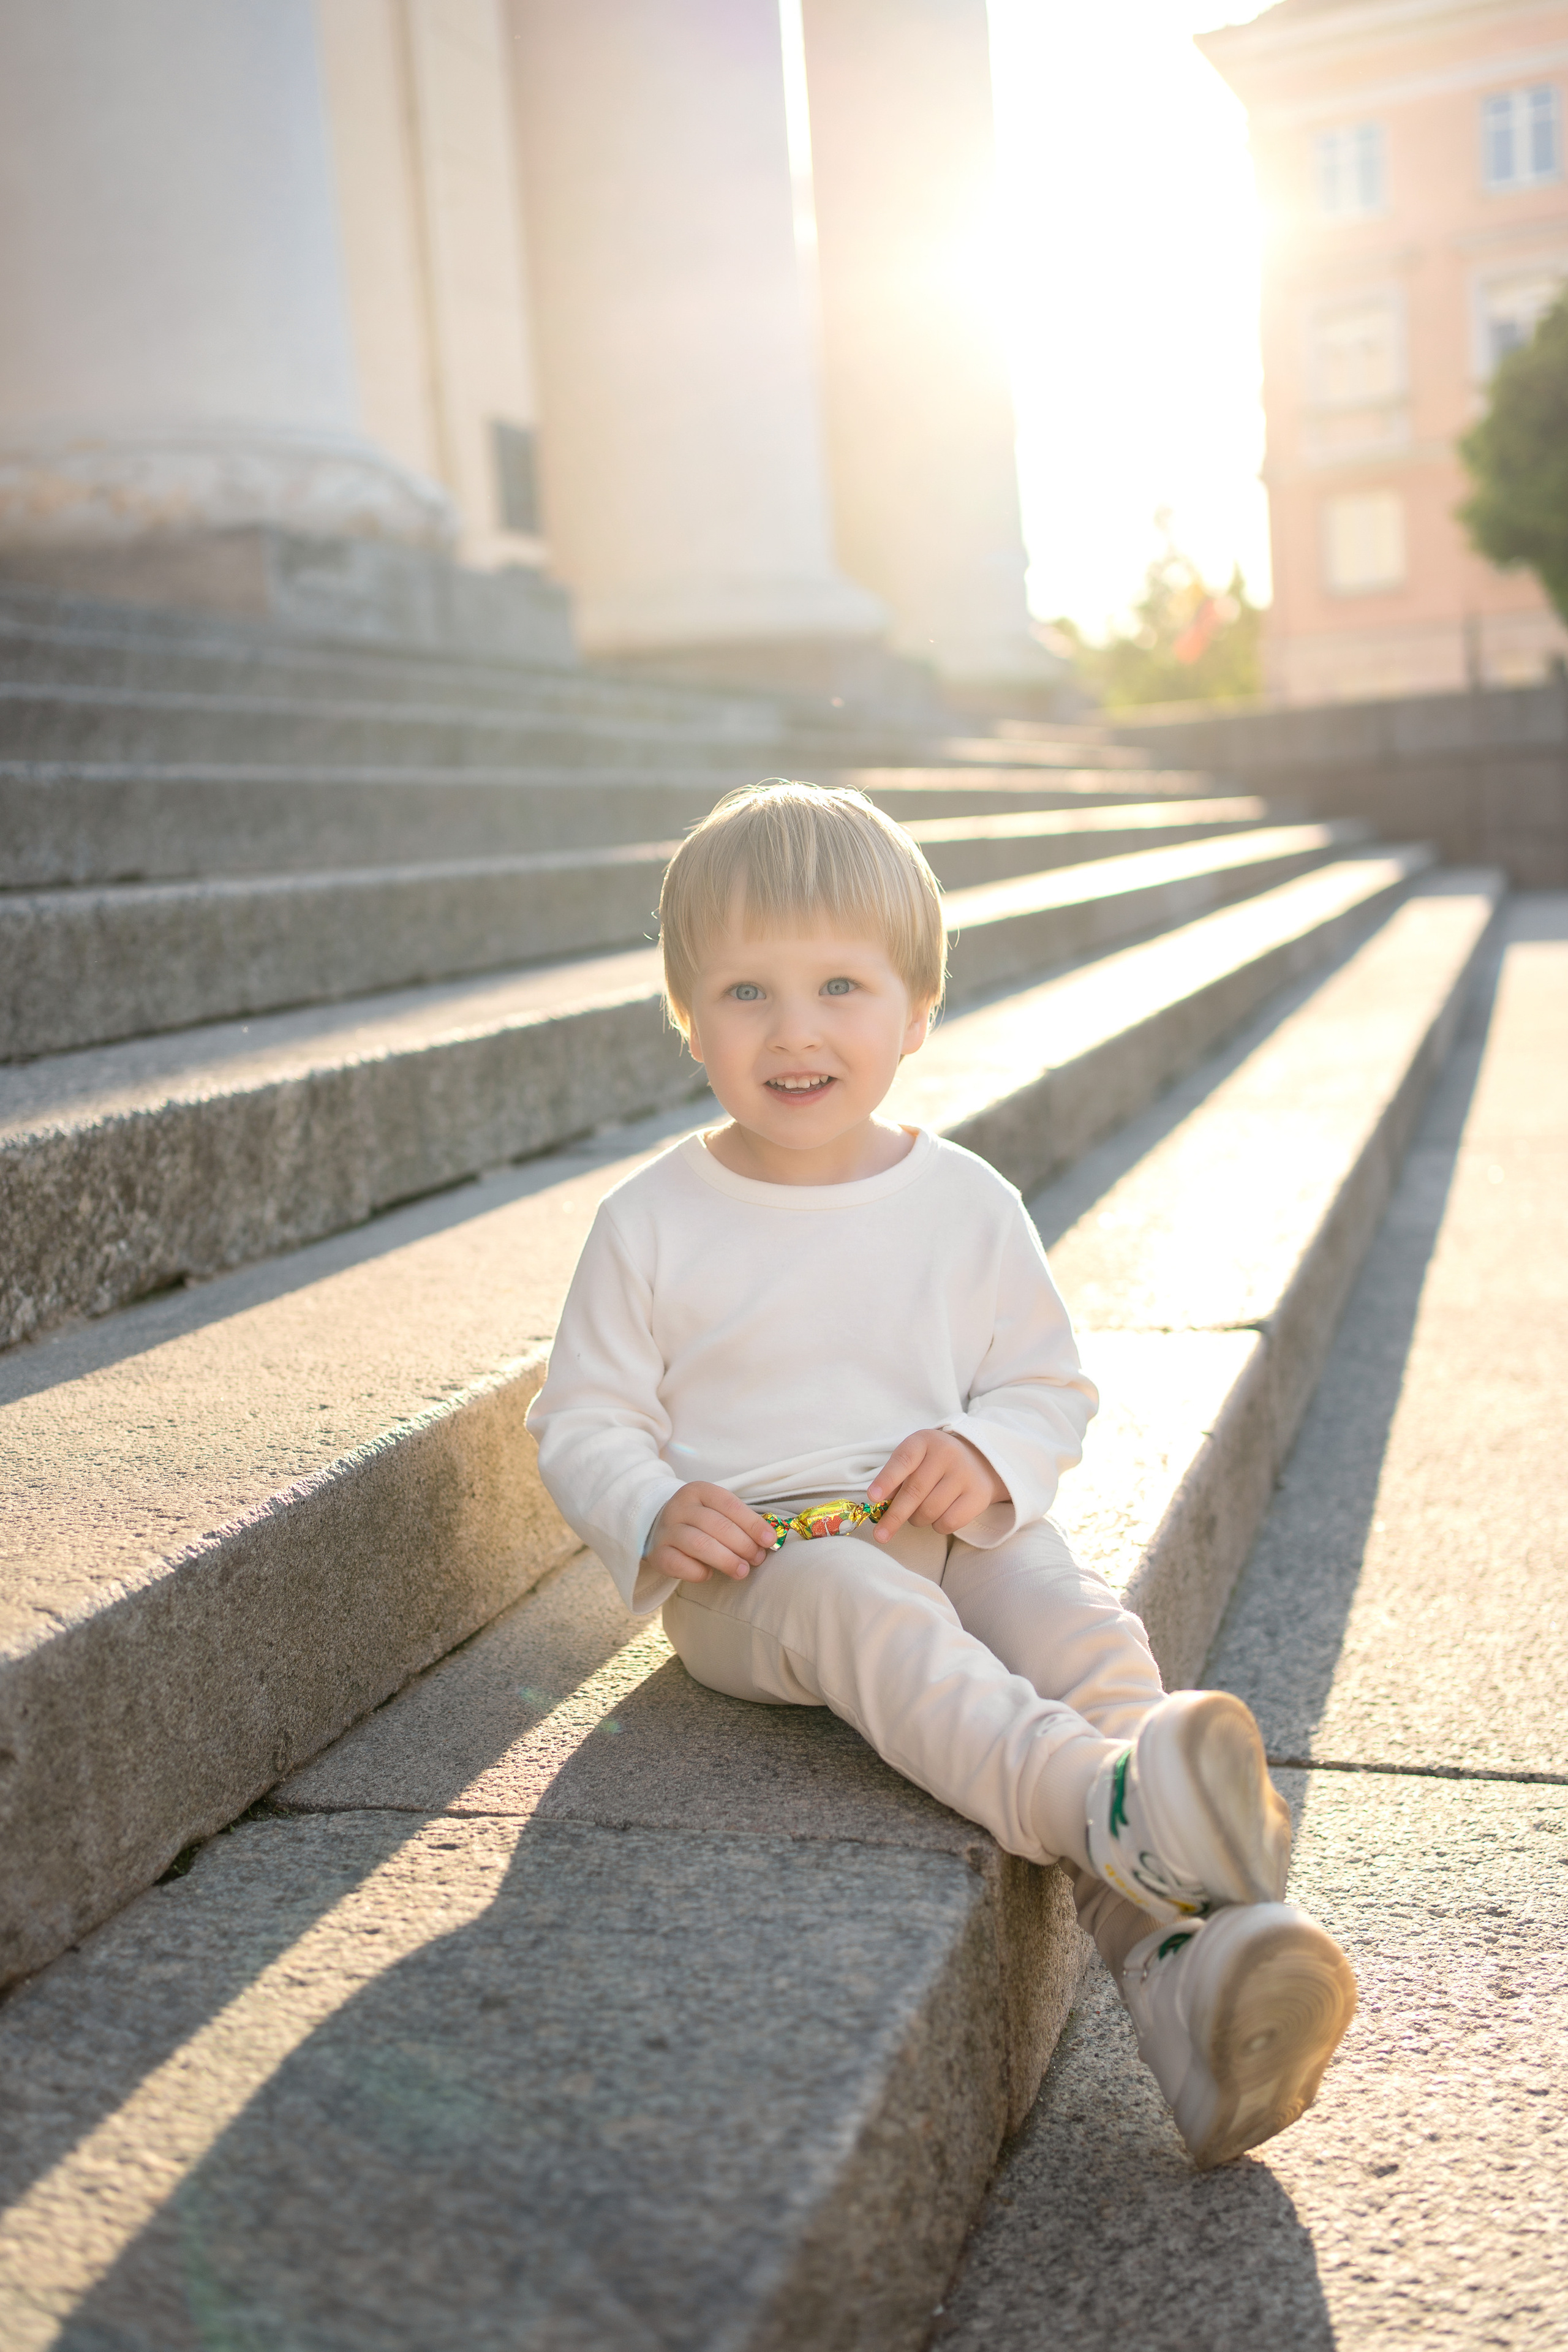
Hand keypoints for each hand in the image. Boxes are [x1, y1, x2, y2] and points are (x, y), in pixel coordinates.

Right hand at [644, 1482, 776, 1583]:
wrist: (660, 1529)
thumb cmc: (700, 1522)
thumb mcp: (718, 1511)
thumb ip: (740, 1522)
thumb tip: (768, 1540)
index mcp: (698, 1490)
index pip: (729, 1504)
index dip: (752, 1523)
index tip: (769, 1540)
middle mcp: (680, 1507)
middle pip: (717, 1525)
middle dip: (743, 1544)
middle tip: (757, 1559)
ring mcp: (666, 1530)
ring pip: (700, 1544)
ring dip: (727, 1560)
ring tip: (743, 1571)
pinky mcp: (658, 1553)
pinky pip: (680, 1564)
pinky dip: (699, 1572)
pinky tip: (709, 1574)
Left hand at [867, 1429, 1009, 1540]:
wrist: (980, 1461)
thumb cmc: (935, 1463)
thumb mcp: (915, 1459)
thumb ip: (896, 1477)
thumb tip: (880, 1503)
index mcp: (924, 1441)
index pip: (903, 1460)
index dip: (887, 1480)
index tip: (873, 1498)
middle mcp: (946, 1454)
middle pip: (915, 1491)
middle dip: (894, 1517)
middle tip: (879, 1535)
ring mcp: (964, 1474)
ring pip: (930, 1511)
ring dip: (916, 1520)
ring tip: (917, 1514)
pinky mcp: (978, 1495)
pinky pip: (949, 1522)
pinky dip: (936, 1526)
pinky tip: (938, 1516)